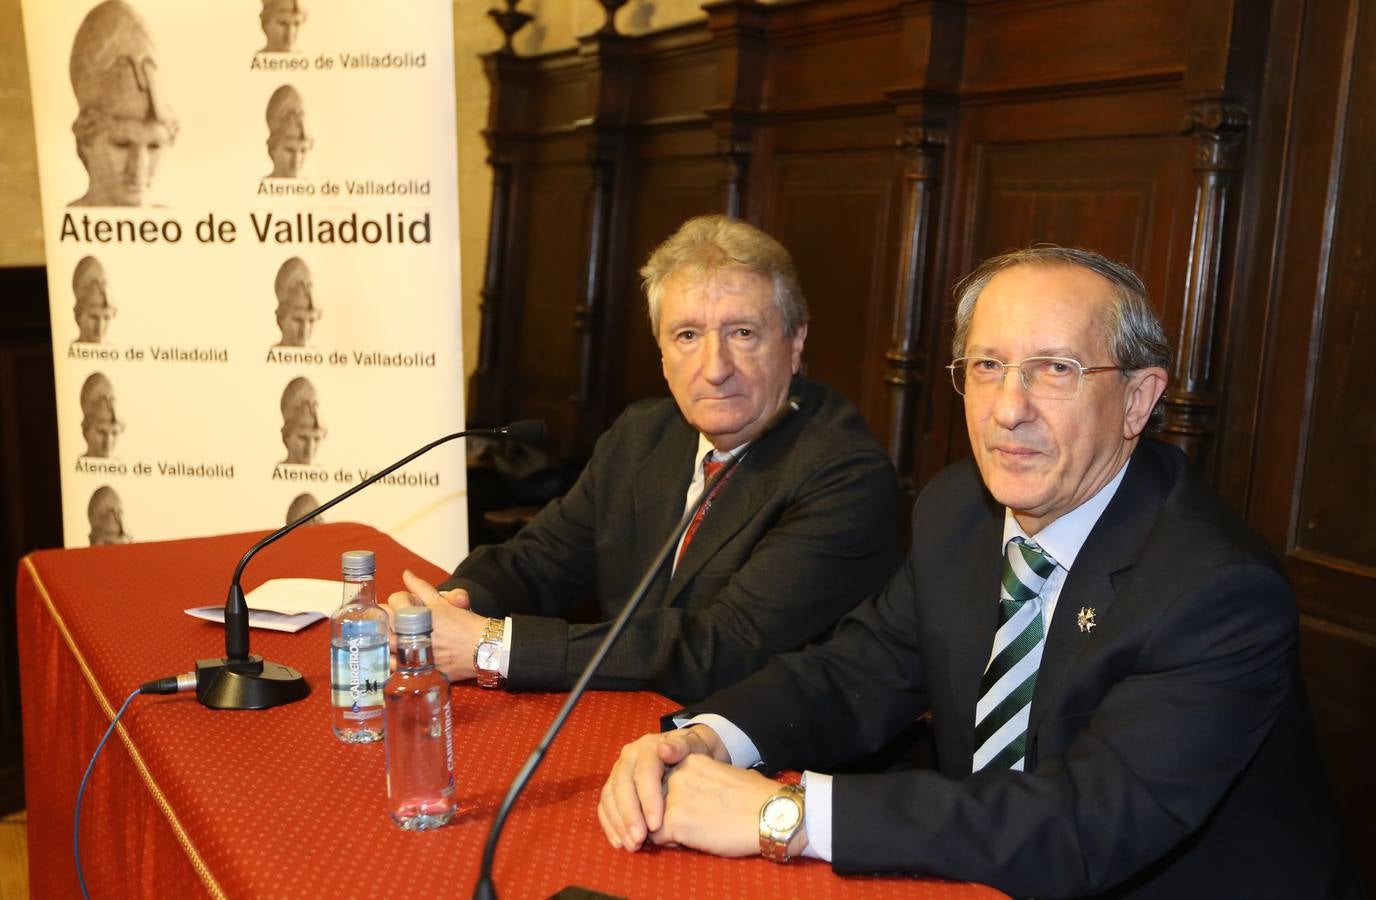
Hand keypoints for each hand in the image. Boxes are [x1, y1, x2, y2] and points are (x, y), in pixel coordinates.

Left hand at [384, 569, 485, 680]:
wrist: (483, 648)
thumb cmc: (465, 625)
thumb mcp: (443, 602)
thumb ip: (421, 587)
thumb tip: (407, 574)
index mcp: (418, 613)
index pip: (393, 600)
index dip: (400, 599)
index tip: (408, 603)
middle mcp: (412, 633)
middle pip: (383, 621)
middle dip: (388, 617)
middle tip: (399, 619)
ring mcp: (413, 653)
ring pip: (385, 643)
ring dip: (386, 638)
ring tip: (396, 636)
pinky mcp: (417, 669)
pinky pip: (393, 665)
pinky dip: (391, 659)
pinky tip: (397, 654)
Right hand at [598, 725, 727, 850]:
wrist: (689, 751)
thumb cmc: (695, 752)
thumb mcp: (694, 745)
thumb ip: (681, 747)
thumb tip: (664, 750)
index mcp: (648, 747)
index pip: (644, 773)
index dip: (648, 800)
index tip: (656, 825)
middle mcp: (629, 757)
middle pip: (622, 786)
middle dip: (629, 816)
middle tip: (639, 840)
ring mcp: (619, 771)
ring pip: (610, 797)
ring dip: (618, 823)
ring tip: (631, 845)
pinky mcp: (613, 786)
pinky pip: (604, 805)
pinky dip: (610, 824)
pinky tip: (619, 842)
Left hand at [652, 755, 793, 857]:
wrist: (772, 814)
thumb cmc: (756, 798)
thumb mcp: (722, 775)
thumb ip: (700, 781)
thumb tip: (694, 796)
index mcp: (690, 760)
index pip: (663, 779)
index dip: (672, 797)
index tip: (688, 808)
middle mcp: (677, 774)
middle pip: (654, 798)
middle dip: (663, 813)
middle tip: (689, 824)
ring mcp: (674, 797)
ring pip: (652, 818)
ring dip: (665, 829)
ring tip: (692, 833)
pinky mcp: (675, 822)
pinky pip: (657, 837)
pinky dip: (670, 843)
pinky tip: (692, 841)